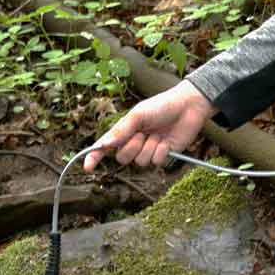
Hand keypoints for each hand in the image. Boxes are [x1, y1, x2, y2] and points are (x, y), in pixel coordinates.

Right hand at [82, 81, 215, 170]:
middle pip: (123, 158)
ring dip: (149, 148)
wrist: (188, 107)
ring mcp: (149, 149)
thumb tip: (104, 145)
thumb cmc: (161, 106)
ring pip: (140, 162)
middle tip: (143, 133)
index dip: (94, 157)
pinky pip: (156, 162)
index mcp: (124, 130)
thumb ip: (121, 130)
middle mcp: (134, 142)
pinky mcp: (163, 155)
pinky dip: (161, 151)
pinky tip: (167, 141)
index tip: (87, 167)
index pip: (105, 146)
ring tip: (157, 135)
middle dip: (132, 147)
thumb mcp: (138, 115)